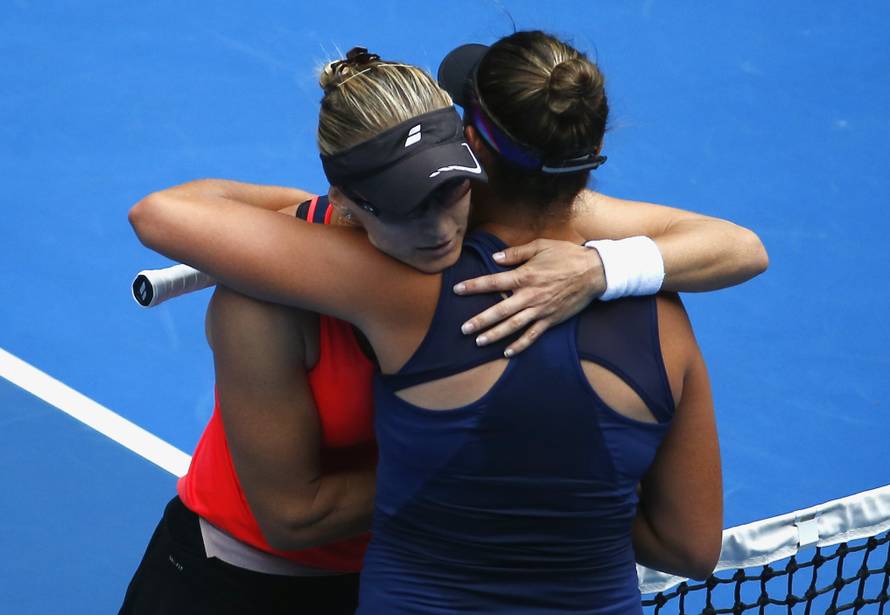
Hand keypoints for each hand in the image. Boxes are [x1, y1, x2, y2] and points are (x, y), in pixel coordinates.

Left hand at [453, 239, 605, 355]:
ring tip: (478, 342)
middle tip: (463, 329)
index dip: (474, 286)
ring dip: (495, 335)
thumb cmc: (567, 256)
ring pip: (513, 326)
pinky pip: (533, 335)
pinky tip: (507, 352)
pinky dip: (520, 345)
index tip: (457, 289)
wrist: (594, 272)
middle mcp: (530, 295)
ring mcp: (540, 310)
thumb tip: (495, 258)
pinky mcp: (551, 320)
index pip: (493, 282)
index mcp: (525, 276)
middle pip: (499, 310)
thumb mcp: (541, 246)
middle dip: (480, 320)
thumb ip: (516, 253)